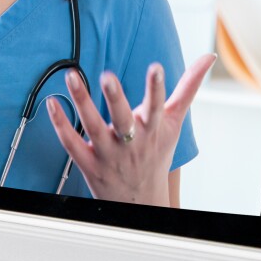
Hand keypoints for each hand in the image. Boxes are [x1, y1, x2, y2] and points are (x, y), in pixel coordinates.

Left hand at [46, 54, 215, 205]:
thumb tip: (208, 58)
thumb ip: (188, 88)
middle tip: (108, 76)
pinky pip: (71, 143)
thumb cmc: (156, 154)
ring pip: (93, 127)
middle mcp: (130, 142)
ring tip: (71, 77)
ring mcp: (108, 154)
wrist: (141, 201)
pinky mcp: (88, 163)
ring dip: (82, 101)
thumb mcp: (173, 122)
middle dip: (116, 98)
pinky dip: (60, 124)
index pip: (156, 106)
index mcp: (152, 130)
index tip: (156, 68)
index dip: (156, 88)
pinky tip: (51, 102)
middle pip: (123, 119)